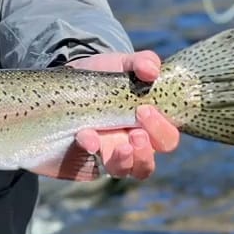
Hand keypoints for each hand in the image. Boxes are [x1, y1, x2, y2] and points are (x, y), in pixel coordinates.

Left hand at [68, 50, 179, 179]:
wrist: (66, 82)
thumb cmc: (103, 75)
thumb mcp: (122, 64)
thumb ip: (141, 62)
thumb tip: (151, 70)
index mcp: (147, 125)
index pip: (166, 138)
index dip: (161, 129)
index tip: (144, 109)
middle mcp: (131, 145)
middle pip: (147, 163)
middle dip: (145, 151)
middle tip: (135, 134)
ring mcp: (108, 155)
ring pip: (124, 171)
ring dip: (122, 161)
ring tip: (116, 145)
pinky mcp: (85, 159)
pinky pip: (93, 166)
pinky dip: (91, 150)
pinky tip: (85, 138)